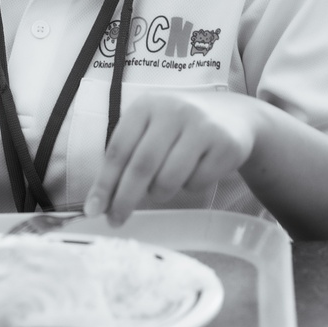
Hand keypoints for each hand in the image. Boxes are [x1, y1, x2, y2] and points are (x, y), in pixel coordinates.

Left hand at [84, 90, 259, 224]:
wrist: (234, 116)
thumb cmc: (180, 128)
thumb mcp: (151, 130)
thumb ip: (126, 159)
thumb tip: (99, 202)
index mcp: (146, 106)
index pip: (118, 149)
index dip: (104, 182)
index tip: (93, 209)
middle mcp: (173, 111)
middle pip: (142, 166)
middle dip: (125, 199)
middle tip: (116, 220)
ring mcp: (202, 126)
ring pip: (169, 178)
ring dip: (160, 192)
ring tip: (164, 184)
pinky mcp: (225, 144)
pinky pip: (196, 182)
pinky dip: (190, 186)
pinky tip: (195, 170)